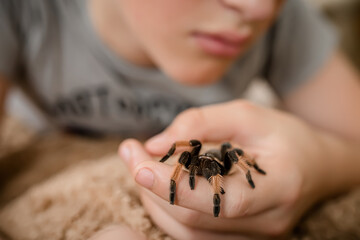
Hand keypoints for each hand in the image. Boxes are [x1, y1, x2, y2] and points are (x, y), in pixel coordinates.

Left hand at [119, 100, 328, 238]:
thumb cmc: (282, 136)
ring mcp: (255, 238)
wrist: (314, 166)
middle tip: (132, 153)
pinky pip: (193, 234)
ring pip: (187, 232)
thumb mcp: (247, 114)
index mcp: (279, 186)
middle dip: (153, 186)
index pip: (220, 199)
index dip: (175, 186)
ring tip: (143, 166)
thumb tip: (154, 145)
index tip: (138, 164)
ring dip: (155, 199)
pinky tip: (162, 186)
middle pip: (194, 218)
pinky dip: (168, 210)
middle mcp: (267, 222)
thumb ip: (200, 123)